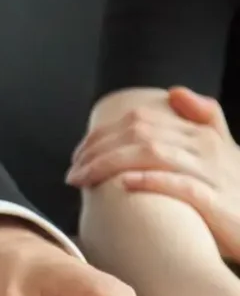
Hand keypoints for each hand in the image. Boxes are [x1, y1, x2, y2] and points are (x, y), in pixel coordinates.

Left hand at [67, 87, 239, 258]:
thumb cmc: (235, 192)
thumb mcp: (222, 151)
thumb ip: (203, 119)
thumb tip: (175, 92)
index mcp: (202, 132)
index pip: (140, 120)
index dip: (102, 135)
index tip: (78, 155)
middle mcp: (207, 146)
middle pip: (140, 134)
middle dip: (97, 151)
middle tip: (73, 172)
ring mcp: (214, 174)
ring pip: (153, 153)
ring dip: (109, 164)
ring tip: (82, 179)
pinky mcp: (219, 203)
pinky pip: (182, 186)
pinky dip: (150, 181)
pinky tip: (123, 185)